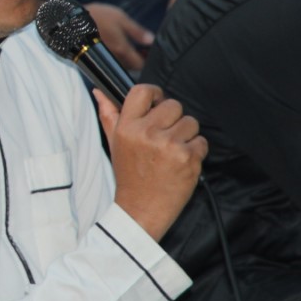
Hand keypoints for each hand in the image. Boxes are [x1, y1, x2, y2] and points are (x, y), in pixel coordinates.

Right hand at [86, 3, 151, 71]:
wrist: (73, 20)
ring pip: (120, 65)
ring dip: (126, 59)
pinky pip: (110, 62)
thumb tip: (152, 40)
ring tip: (127, 46)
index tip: (147, 52)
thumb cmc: (99, 17)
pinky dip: (115, 57)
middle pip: (130, 67)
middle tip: (139, 48)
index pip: (139, 65)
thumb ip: (137, 31)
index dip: (146, 60)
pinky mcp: (96, 57)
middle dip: (136, 60)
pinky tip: (114, 46)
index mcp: (123, 50)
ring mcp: (104, 59)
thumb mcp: (121, 19)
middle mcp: (114, 58)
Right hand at [95, 85, 205, 240]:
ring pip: (191, 122)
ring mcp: (169, 145)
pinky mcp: (188, 158)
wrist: (141, 209)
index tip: (158, 103)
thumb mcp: (114, 143)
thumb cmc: (129, 175)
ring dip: (186, 135)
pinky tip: (181, 162)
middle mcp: (147, 133)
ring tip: (173, 151)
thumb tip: (99, 92)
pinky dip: (195, 151)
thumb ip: (109, 115)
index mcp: (127, 127)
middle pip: (173, 105)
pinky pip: (201, 141)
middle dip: (173, 119)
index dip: (155, 93)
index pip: (143, 91)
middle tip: (165, 136)